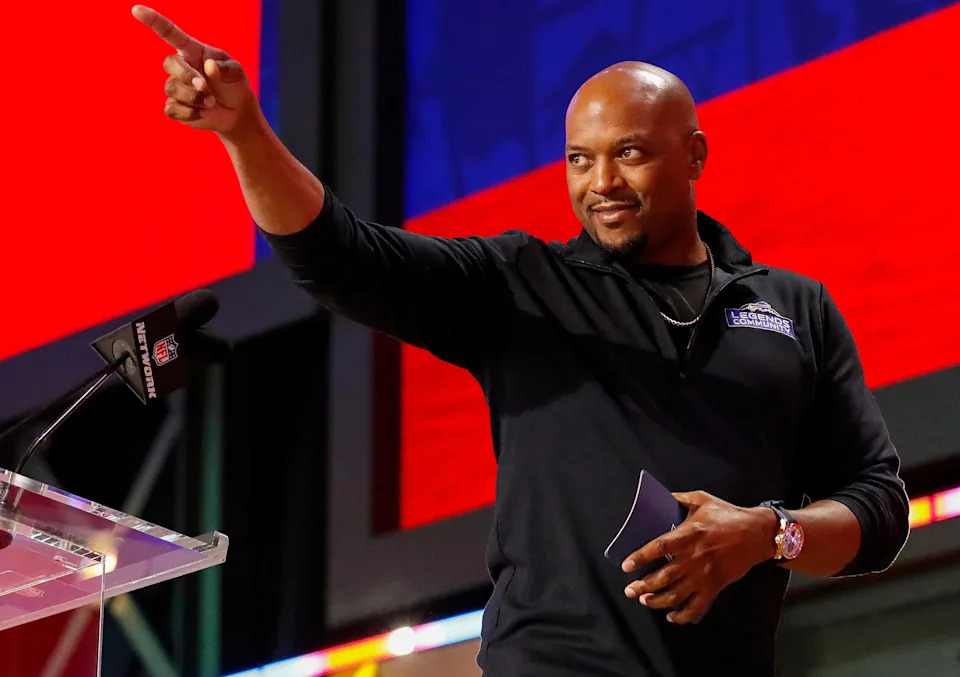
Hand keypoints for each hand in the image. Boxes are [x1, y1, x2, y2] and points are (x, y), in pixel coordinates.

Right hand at [132, 5, 256, 133]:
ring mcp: (175, 86)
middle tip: (204, 86)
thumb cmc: (234, 85)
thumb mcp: (236, 73)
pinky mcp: (175, 107)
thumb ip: (225, 69)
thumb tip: (208, 66)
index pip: (169, 33)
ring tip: (212, 101)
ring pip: (173, 89)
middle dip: (187, 76)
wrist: (236, 112)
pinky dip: (189, 113)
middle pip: (169, 64)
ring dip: (194, 97)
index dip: (153, 21)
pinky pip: (172, 110)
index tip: (137, 10)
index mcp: (192, 51)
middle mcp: (180, 66)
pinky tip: (202, 112)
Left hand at [621, 490, 777, 624]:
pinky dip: (683, 615)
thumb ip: (679, 498)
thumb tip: (660, 497)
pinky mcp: (715, 586)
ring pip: (677, 594)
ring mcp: (705, 574)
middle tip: (630, 590)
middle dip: (643, 586)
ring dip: (657, 601)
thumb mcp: (702, 499)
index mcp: (689, 534)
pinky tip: (672, 616)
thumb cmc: (728, 514)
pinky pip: (697, 607)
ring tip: (644, 601)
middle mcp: (694, 557)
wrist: (757, 533)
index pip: (659, 548)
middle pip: (664, 577)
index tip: (626, 566)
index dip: (640, 557)